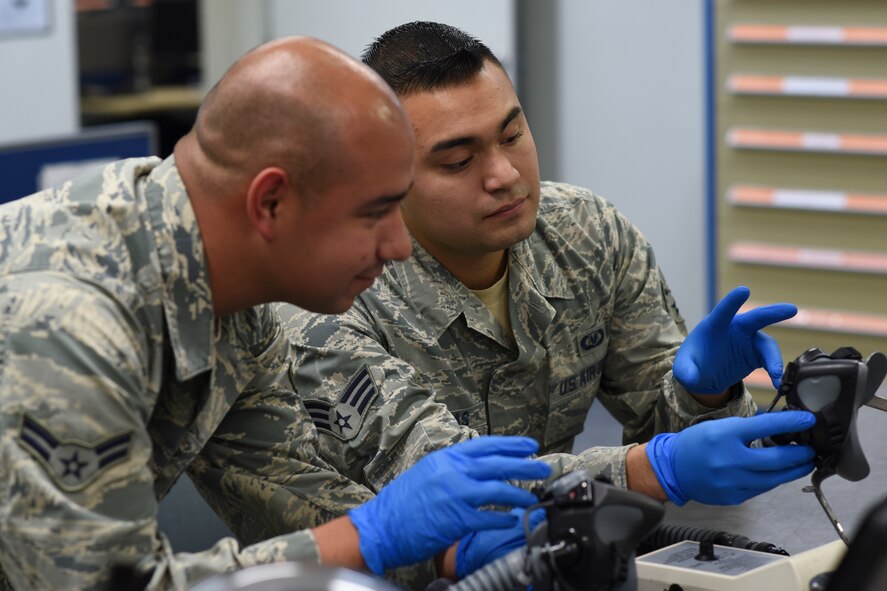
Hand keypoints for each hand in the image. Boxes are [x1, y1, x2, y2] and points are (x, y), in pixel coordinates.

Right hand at [349, 436, 550, 574]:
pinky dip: (502, 520)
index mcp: (446, 458)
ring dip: (519, 494)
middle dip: (524, 465)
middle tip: (543, 468)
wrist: (380, 526)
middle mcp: (452, 472)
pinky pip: (488, 519)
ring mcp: (455, 496)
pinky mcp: (456, 520)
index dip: (511, 444)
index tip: (530, 445)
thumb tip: (477, 467)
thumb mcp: (427, 472)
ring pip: (498, 490)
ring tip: (532, 497)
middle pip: (497, 464)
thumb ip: (452, 467)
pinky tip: (512, 521)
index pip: (485, 445)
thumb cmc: (401, 503)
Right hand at [646, 411, 815, 505]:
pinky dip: (773, 480)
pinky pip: (761, 488)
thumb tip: (780, 428)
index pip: (766, 426)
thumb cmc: (696, 444)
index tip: (808, 419)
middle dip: (799, 455)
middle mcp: (729, 459)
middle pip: (777, 459)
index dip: (791, 423)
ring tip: (803, 463)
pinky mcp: (734, 496)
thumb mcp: (720, 427)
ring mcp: (732, 481)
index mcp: (725, 435)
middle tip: (811, 450)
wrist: (673, 469)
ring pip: (774, 478)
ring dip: (792, 471)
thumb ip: (747, 429)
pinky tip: (779, 474)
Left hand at [674, 286, 796, 393]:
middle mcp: (735, 328)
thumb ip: (686, 371)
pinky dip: (775, 370)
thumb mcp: (683, 368)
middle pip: (756, 318)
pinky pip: (770, 360)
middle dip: (773, 313)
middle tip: (791, 309)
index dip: (733, 301)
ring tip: (776, 375)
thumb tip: (693, 378)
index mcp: (714, 325)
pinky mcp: (757, 354)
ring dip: (774, 358)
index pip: (723, 310)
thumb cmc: (692, 363)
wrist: (704, 374)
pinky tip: (777, 382)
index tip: (744, 290)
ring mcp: (748, 340)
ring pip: (767, 344)